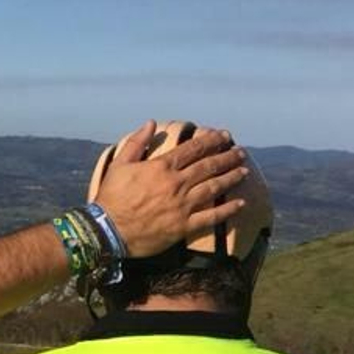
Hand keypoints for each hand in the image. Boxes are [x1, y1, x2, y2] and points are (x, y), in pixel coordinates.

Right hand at [93, 122, 247, 257]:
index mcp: (161, 168)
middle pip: (208, 166)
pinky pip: (211, 217)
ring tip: (244, 171)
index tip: (224, 136)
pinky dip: (228, 210)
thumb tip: (150, 123)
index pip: (192, 149)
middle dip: (227, 157)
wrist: (108, 230)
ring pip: (213, 188)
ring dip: (231, 178)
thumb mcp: (118, 165)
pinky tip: (241, 203)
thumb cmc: (111, 197)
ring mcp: (182, 205)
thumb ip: (136, 143)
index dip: (211, 141)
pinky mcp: (184, 226)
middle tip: (240, 152)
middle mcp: (176, 184)